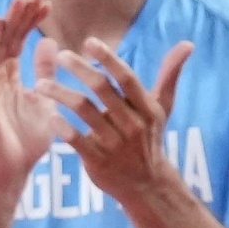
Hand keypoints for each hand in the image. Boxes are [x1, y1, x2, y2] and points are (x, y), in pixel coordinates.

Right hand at [0, 0, 64, 203]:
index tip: (46, 3)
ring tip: (16, 2)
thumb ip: (45, 74)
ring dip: (6, 24)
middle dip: (19, 16)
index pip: (19, 42)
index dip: (31, 22)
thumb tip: (50, 44)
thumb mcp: (45, 102)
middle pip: (6, 39)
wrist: (12, 171)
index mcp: (9, 78)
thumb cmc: (27, 142)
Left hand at [41, 38, 195, 218]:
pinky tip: (49, 115)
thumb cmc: (149, 139)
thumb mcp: (162, 108)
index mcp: (146, 109)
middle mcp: (132, 125)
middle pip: (103, 90)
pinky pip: (76, 140)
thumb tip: (188, 44)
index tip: (89, 42)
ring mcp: (115, 144)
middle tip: (61, 55)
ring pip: (84, 111)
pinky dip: (62, 127)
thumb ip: (170, 74)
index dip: (108, 59)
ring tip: (40, 83)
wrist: (147, 185)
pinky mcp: (98, 162)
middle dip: (80, 69)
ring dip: (60, 94)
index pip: (126, 78)